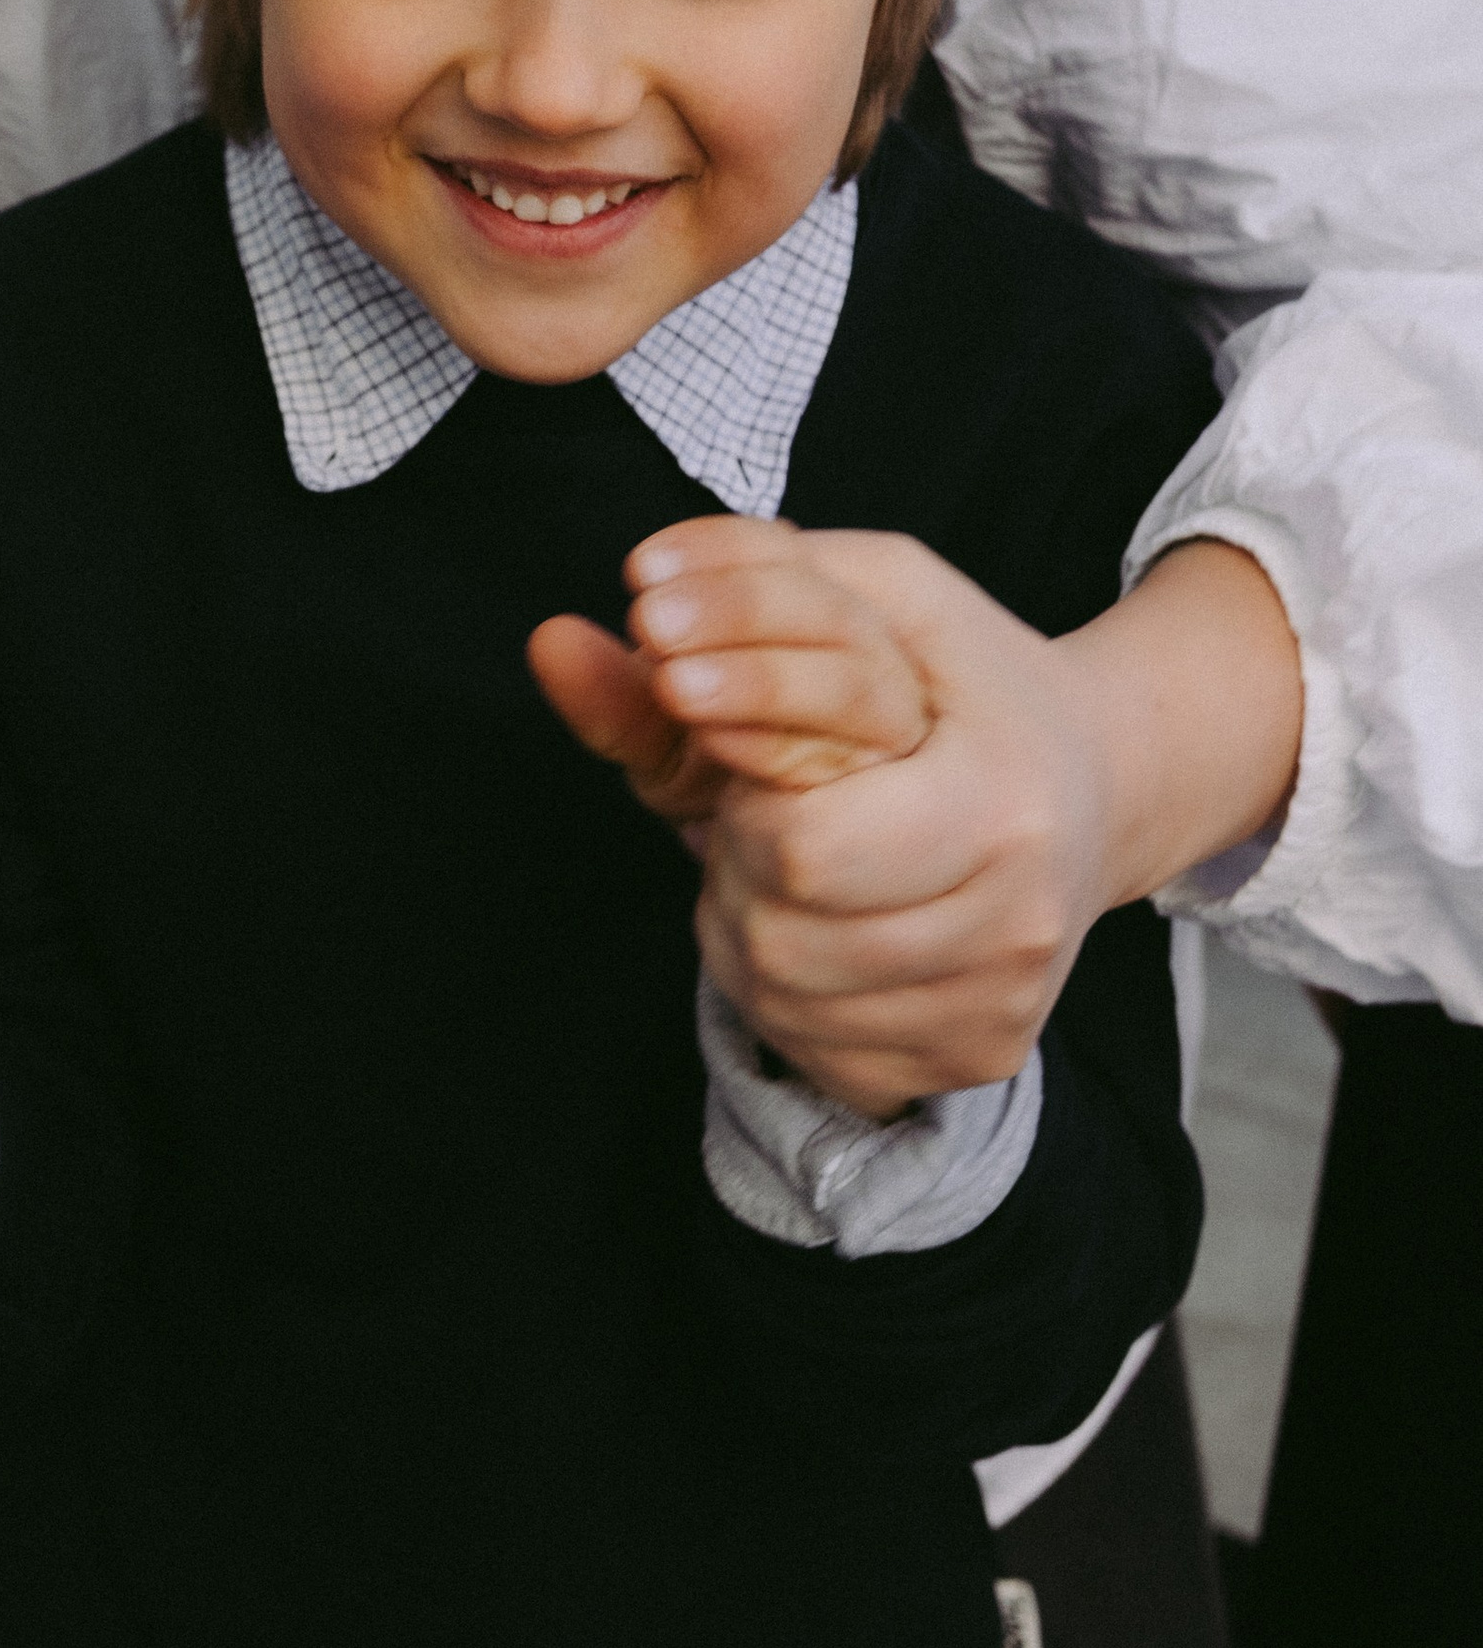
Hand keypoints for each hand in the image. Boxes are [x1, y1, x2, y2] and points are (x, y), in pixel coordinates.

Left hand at [579, 530, 1295, 1116]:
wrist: (1097, 782)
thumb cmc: (963, 674)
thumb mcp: (877, 590)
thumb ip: (729, 587)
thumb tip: (550, 638)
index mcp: (1003, 804)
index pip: (805, 850)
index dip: (741, 801)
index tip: (734, 750)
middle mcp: (1018, 925)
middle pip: (781, 937)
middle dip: (735, 864)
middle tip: (754, 809)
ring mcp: (1001, 1006)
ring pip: (784, 999)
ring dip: (742, 923)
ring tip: (774, 856)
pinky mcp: (978, 1060)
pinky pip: (819, 1049)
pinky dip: (783, 986)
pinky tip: (815, 918)